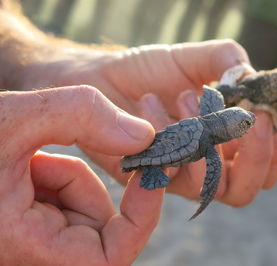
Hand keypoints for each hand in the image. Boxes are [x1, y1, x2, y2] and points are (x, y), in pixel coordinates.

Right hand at [0, 86, 161, 264]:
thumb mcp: (14, 118)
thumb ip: (82, 116)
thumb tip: (144, 135)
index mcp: (21, 248)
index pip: (111, 258)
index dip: (141, 218)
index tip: (151, 172)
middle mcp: (28, 255)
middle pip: (101, 230)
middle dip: (87, 185)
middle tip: (57, 153)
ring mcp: (29, 242)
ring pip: (83, 212)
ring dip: (69, 176)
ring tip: (27, 157)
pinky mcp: (27, 226)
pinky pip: (64, 203)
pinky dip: (56, 177)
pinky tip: (24, 163)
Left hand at [27, 39, 276, 206]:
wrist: (101, 77)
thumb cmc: (151, 70)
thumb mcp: (195, 58)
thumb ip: (227, 62)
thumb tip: (248, 80)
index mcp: (227, 141)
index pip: (266, 165)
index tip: (271, 119)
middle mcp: (206, 164)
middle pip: (245, 189)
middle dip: (253, 157)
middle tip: (247, 118)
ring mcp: (177, 173)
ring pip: (208, 186)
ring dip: (204, 139)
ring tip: (184, 97)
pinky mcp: (148, 175)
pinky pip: (165, 169)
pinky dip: (162, 133)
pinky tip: (148, 102)